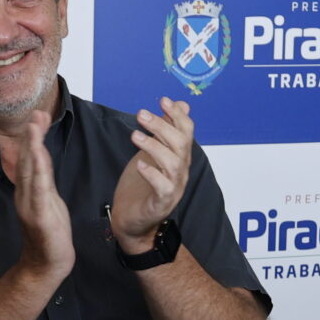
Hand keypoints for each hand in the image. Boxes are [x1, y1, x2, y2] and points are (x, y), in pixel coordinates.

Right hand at [12, 109, 73, 281]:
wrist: (46, 265)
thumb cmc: (49, 234)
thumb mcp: (48, 199)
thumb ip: (43, 177)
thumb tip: (40, 153)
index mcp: (29, 190)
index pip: (30, 159)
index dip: (33, 137)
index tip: (38, 116)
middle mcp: (26, 195)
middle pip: (28, 161)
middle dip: (32, 136)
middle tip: (36, 114)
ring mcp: (31, 206)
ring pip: (31, 173)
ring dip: (33, 149)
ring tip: (35, 129)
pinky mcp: (40, 217)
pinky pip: (39, 192)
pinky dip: (38, 174)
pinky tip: (39, 161)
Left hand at [109, 98, 194, 252]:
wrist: (133, 220)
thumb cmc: (142, 185)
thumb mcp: (152, 151)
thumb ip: (165, 129)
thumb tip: (181, 103)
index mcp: (179, 156)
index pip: (186, 131)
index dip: (177, 114)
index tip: (163, 100)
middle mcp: (180, 170)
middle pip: (180, 144)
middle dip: (162, 126)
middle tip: (141, 114)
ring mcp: (174, 187)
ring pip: (173, 163)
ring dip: (155, 146)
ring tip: (135, 135)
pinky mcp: (162, 203)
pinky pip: (164, 187)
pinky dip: (153, 175)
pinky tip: (140, 166)